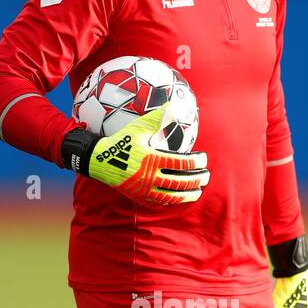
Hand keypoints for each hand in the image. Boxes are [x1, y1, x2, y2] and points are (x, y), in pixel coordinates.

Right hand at [62, 105, 209, 207]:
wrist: (100, 160)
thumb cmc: (122, 140)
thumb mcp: (139, 126)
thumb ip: (159, 117)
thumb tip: (176, 105)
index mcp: (152, 159)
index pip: (181, 163)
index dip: (196, 162)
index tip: (204, 159)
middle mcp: (149, 177)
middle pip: (180, 181)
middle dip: (197, 179)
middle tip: (207, 176)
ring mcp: (145, 190)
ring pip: (172, 195)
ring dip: (188, 194)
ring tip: (199, 190)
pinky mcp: (140, 197)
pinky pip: (161, 202)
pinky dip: (173, 200)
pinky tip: (181, 197)